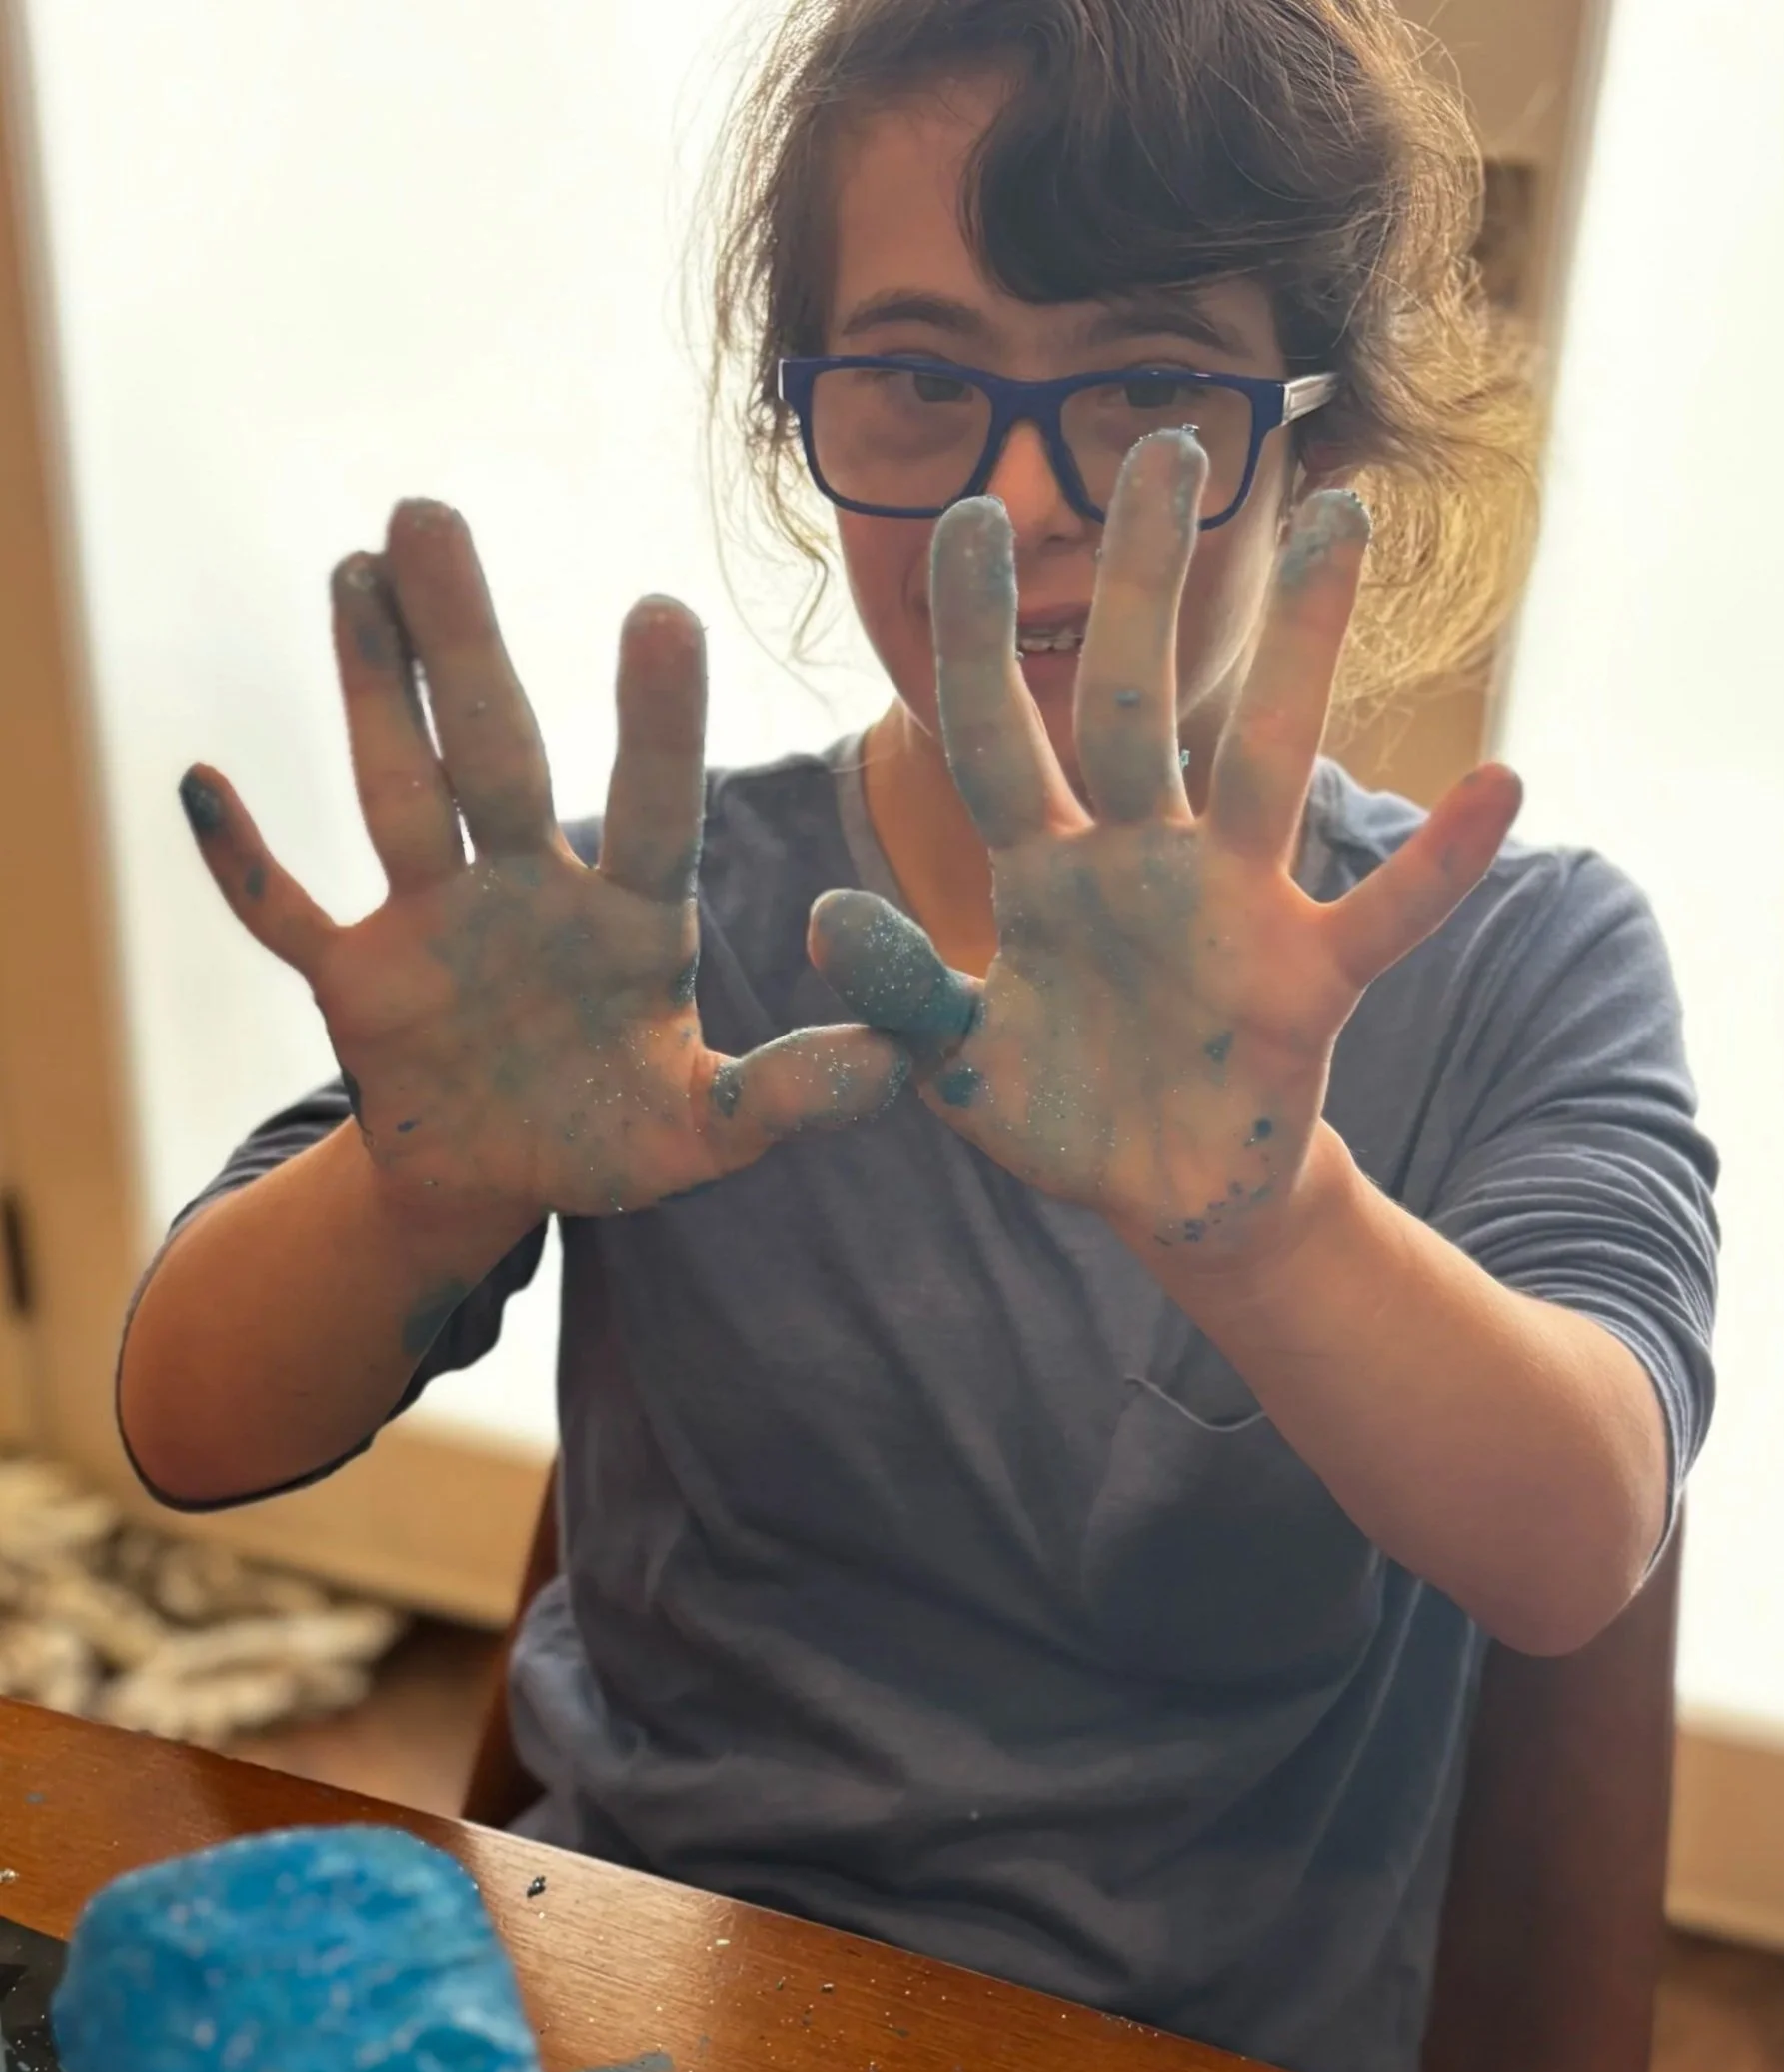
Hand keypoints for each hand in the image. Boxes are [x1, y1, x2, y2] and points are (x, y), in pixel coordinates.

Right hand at [180, 501, 908, 1231]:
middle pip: (497, 753)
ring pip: (396, 791)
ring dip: (368, 691)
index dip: (654, 721)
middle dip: (465, 643)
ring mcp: (433, 924)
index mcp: (632, 919)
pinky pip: (286, 914)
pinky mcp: (354, 977)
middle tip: (429, 512)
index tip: (660, 611)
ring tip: (350, 569)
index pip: (653, 806)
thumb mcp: (710, 1132)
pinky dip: (241, 863)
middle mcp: (530, 889)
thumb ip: (799, 1097)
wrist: (500, 1175)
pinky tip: (199, 782)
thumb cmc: (614, 1137)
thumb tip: (912, 1066)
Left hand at [808, 436, 1523, 1262]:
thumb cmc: (1063, 1117)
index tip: (975, 514)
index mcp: (1043, 871)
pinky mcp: (1307, 980)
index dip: (980, 635)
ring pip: (1267, 758)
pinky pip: (1383, 914)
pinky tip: (1499, 783)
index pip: (997, 733)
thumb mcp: (961, 1068)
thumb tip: (827, 917)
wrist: (1165, 1200)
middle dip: (1144, 580)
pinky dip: (1439, 863)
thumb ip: (904, 995)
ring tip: (1338, 519)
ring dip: (1303, 645)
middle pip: (1135, 703)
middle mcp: (1140, 860)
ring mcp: (1231, 909)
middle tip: (1167, 445)